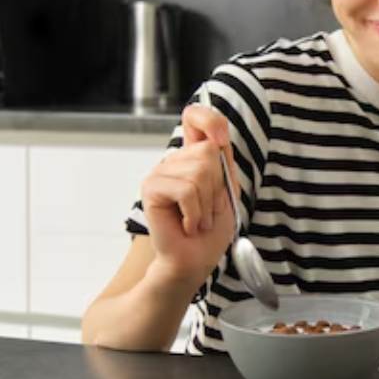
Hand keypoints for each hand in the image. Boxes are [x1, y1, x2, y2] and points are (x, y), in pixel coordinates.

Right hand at [138, 103, 239, 291]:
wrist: (194, 261)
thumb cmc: (209, 231)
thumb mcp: (227, 190)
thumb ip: (223, 161)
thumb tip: (216, 139)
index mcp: (194, 157)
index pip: (195, 116)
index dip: (209, 119)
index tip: (221, 141)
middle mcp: (175, 160)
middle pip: (209, 150)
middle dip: (217, 186)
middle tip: (207, 209)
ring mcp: (161, 171)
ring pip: (200, 171)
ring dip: (206, 204)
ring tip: (197, 219)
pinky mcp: (151, 187)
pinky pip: (187, 189)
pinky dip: (195, 212)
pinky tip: (187, 224)